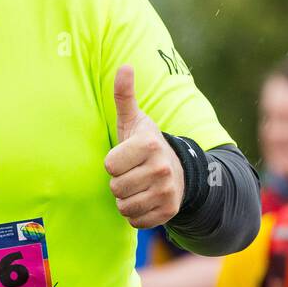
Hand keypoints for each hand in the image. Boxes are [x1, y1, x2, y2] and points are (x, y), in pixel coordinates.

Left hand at [104, 64, 184, 228]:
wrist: (178, 171)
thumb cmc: (145, 145)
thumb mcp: (133, 120)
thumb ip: (125, 96)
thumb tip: (125, 66)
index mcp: (149, 145)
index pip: (110, 166)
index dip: (113, 163)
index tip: (126, 157)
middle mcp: (161, 168)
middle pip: (116, 187)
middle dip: (119, 182)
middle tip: (133, 173)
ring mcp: (167, 192)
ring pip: (124, 206)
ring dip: (126, 199)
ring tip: (138, 186)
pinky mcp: (168, 212)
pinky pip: (135, 221)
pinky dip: (136, 214)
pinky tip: (145, 199)